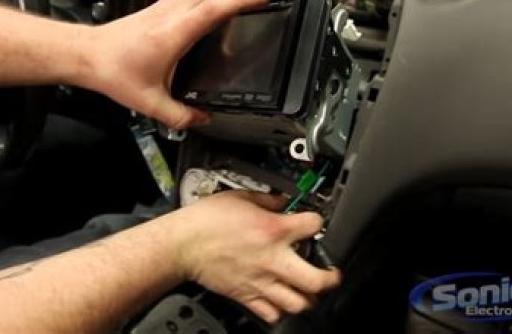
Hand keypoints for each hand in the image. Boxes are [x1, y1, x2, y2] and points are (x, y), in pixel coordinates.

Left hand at [72, 0, 271, 128]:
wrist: (86, 56)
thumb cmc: (112, 71)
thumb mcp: (150, 103)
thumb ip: (180, 116)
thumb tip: (201, 119)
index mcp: (174, 35)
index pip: (215, 8)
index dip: (243, 1)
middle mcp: (169, 16)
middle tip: (253, 3)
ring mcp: (160, 10)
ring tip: (231, 7)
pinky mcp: (152, 10)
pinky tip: (199, 15)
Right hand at [164, 191, 341, 323]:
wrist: (182, 244)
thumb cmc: (205, 221)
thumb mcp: (240, 196)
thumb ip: (267, 200)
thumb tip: (282, 201)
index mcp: (273, 230)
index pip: (314, 225)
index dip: (318, 222)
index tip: (315, 224)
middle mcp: (272, 259)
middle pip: (317, 280)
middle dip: (330, 277)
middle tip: (330, 273)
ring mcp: (261, 281)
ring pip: (299, 303)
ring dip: (307, 296)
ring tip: (306, 288)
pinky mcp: (246, 296)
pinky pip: (273, 314)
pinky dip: (280, 309)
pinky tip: (280, 298)